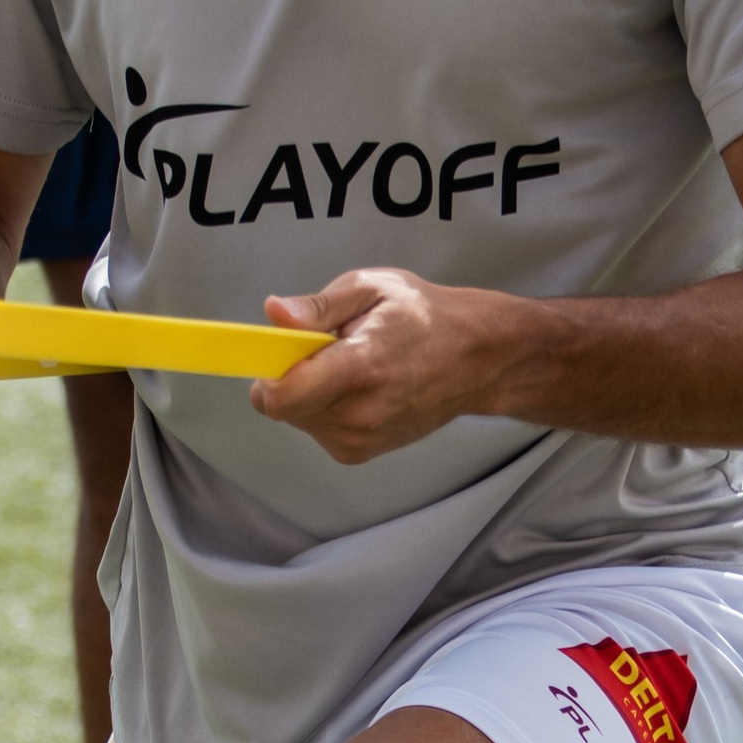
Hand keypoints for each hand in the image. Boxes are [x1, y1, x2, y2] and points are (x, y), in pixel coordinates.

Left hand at [249, 267, 519, 462]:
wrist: (475, 359)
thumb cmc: (423, 316)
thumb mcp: (370, 288)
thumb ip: (317, 306)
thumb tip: (274, 314)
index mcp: (358, 367)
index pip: (281, 396)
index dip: (267, 374)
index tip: (279, 351)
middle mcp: (358, 414)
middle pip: (283, 407)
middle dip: (291, 376)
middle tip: (328, 349)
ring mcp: (360, 439)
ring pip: (298, 418)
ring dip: (309, 393)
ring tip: (351, 367)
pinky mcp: (360, 453)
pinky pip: (316, 429)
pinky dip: (324, 409)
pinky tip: (359, 389)